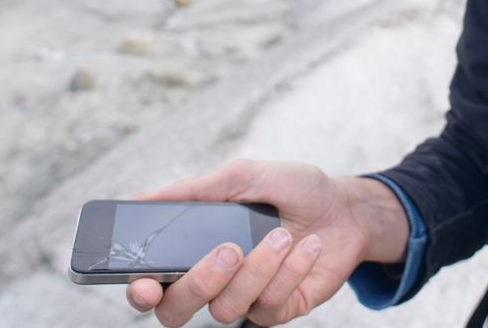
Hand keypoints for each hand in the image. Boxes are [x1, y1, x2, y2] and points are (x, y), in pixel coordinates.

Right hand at [125, 160, 409, 326]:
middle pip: (176, 311)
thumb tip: (142, 198)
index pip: (152, 283)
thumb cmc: (293, 189)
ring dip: (258, 268)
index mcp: (194, 249)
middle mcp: (214, 281)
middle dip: (199, 283)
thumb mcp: (245, 176)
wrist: (347, 207)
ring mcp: (246, 298)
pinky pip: (268, 305)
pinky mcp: (279, 308)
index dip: (140, 290)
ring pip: (227, 308)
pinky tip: (306, 247)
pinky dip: (289, 272)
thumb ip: (195, 190)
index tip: (146, 284)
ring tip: (283, 235)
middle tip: (229, 250)